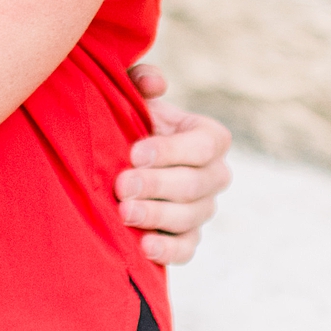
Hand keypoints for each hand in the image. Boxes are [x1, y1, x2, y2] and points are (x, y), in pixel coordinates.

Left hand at [116, 63, 232, 265]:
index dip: (171, 151)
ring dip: (156, 216)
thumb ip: (140, 80)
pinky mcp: (187, 237)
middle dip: (156, 186)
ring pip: (190, 218)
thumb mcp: (131, 93)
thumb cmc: (128, 119)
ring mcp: (203, 209)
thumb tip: (155, 84)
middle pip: (194, 185)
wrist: (116, 158)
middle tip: (122, 185)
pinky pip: (187, 250)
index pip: (205, 146)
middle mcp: (214, 174)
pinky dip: (168, 251)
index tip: (134, 154)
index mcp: (209, 136)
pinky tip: (144, 246)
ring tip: (124, 213)